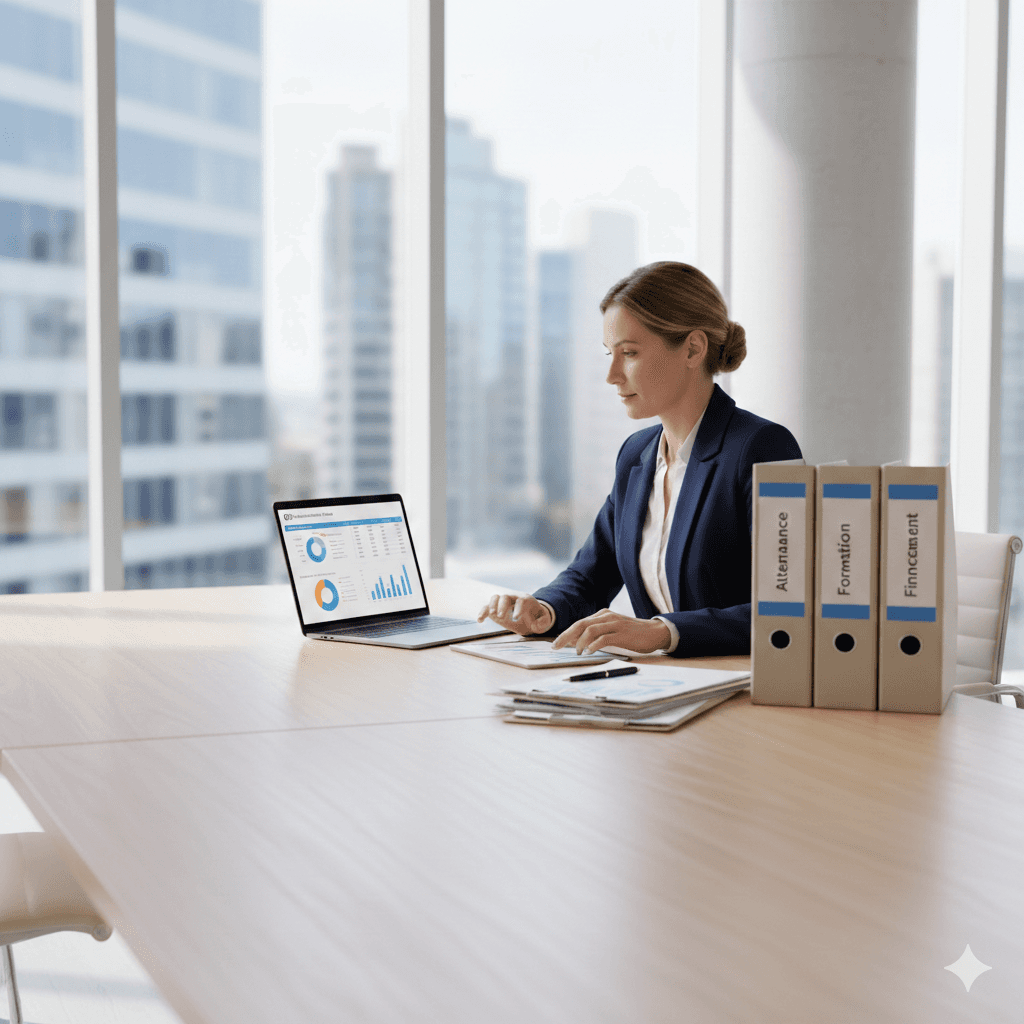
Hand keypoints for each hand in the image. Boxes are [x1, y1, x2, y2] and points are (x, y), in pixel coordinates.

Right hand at [477, 594, 553, 635]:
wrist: (530, 617)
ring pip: (495, 598)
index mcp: (526, 600)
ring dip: (492, 605)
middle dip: (503, 605)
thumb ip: (543, 622)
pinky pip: (487, 608)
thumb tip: (535, 625)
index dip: (518, 608)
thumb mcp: (544, 620)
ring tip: (492, 614)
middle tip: (502, 616)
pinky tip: (479, 620)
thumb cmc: (537, 618)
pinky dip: (482, 612)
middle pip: (506, 597)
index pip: (521, 600)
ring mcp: (503, 603)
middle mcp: (514, 599)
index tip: (516, 617)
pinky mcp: (496, 609)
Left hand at [551, 609, 670, 654]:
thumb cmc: (631, 634)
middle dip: (566, 636)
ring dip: (580, 642)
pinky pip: (604, 638)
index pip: (579, 623)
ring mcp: (614, 624)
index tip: (556, 644)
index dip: (566, 633)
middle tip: (556, 647)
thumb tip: (575, 643)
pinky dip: (594, 645)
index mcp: (602, 615)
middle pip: (580, 624)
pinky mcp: (622, 633)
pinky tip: (589, 652)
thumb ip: (596, 634)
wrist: (655, 632)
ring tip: (577, 652)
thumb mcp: (611, 631)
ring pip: (590, 629)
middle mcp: (606, 616)